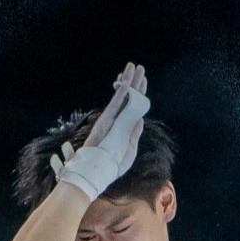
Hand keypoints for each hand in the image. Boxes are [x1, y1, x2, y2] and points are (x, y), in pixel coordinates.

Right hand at [50, 62, 150, 200]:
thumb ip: (134, 133)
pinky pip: (115, 106)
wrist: (96, 173)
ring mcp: (111, 119)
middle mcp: (117, 119)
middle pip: (128, 97)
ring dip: (128, 81)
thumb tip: (141, 119)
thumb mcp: (130, 149)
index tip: (143, 81)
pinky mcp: (105, 122)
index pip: (134, 106)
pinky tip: (126, 84)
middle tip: (139, 67)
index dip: (139, 93)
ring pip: (122, 97)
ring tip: (133, 67)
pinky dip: (121, 95)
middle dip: (135, 82)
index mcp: (124, 126)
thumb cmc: (111, 164)